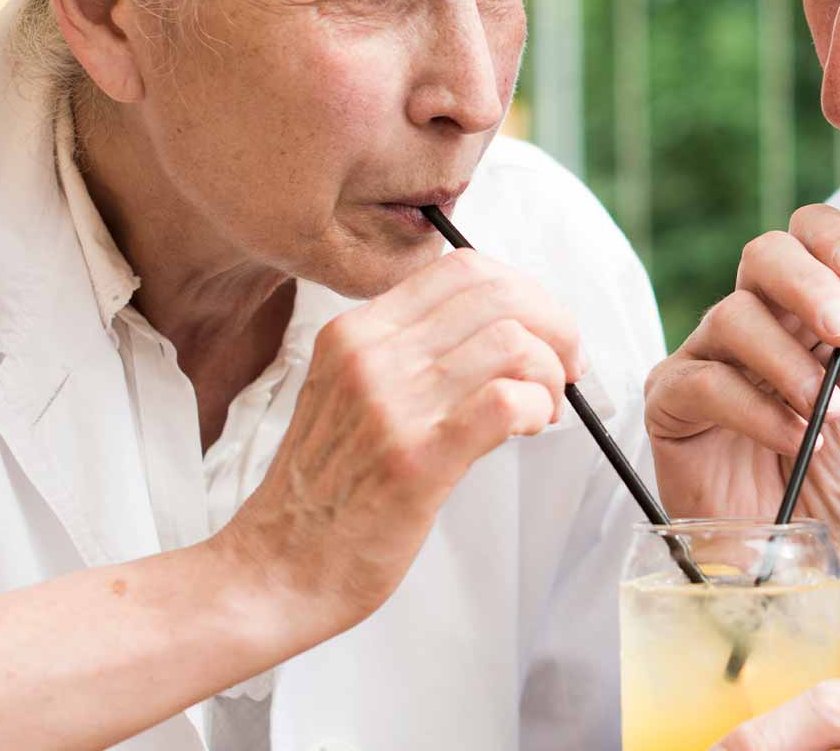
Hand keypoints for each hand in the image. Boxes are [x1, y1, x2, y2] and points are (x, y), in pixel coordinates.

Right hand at [213, 248, 582, 639]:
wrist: (274, 570)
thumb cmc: (322, 494)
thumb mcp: (348, 395)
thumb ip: (408, 357)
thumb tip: (500, 337)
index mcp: (353, 332)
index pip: (460, 268)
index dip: (522, 293)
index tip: (542, 331)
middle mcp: (370, 355)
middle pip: (496, 294)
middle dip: (554, 326)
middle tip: (565, 368)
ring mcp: (390, 404)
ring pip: (511, 342)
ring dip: (549, 374)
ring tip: (541, 411)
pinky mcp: (416, 459)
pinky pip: (503, 401)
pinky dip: (536, 407)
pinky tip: (528, 429)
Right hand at [645, 204, 839, 581]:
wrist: (797, 555)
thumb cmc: (834, 480)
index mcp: (803, 311)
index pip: (805, 239)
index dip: (829, 237)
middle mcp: (752, 323)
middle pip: (762, 255)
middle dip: (808, 283)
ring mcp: (706, 357)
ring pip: (734, 316)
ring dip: (789, 364)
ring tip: (824, 414)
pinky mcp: (671, 401)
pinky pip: (705, 381)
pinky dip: (757, 409)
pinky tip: (793, 438)